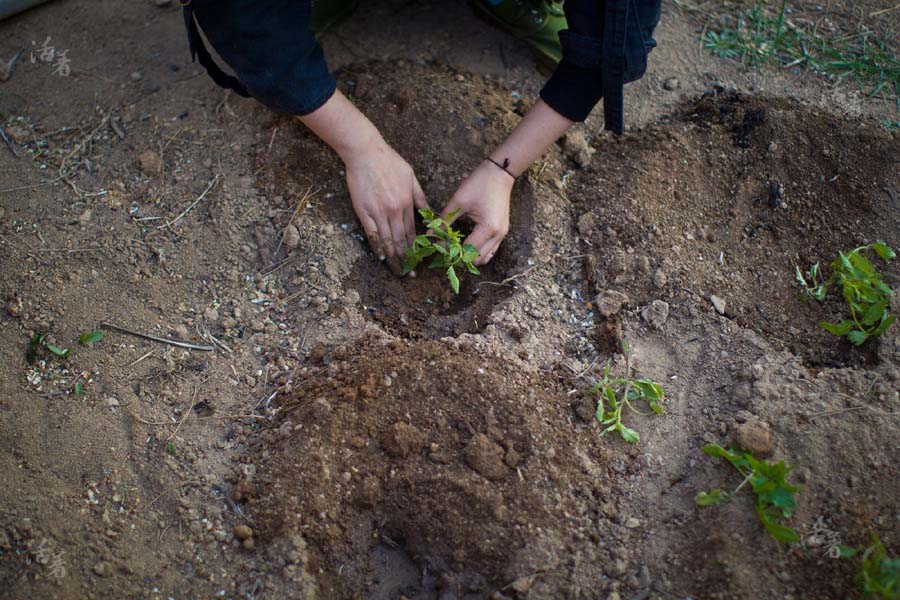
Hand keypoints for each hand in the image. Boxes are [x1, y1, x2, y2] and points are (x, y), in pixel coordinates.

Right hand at [343, 139, 426, 273]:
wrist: (365, 152)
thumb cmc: (389, 161)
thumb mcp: (411, 177)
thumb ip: (420, 197)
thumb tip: (429, 215)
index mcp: (406, 203)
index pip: (413, 232)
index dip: (416, 248)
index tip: (419, 261)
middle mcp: (394, 210)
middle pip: (401, 240)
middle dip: (406, 259)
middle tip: (409, 274)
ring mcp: (378, 212)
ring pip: (388, 240)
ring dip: (393, 258)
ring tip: (397, 271)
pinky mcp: (363, 211)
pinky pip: (372, 233)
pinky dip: (377, 246)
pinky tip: (381, 257)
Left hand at [443, 160, 513, 265]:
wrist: (500, 172)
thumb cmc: (479, 183)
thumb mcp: (459, 201)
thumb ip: (444, 220)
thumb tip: (430, 233)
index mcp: (488, 228)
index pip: (467, 251)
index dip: (451, 252)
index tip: (438, 248)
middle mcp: (497, 235)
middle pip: (477, 260)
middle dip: (460, 257)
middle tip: (446, 249)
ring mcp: (502, 234)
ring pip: (485, 257)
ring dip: (470, 256)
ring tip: (456, 247)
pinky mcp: (502, 231)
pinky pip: (490, 249)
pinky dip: (478, 250)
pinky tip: (466, 242)